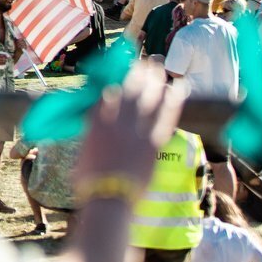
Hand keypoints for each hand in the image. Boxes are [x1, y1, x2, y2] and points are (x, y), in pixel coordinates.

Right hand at [72, 61, 182, 194]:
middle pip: (129, 90)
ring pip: (147, 98)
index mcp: (95, 121)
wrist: (110, 199)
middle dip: (137, 74)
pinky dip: (173, 100)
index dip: (115, 76)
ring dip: (154, 80)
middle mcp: (116, 121)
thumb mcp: (83, 151)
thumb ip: (92, 134)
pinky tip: (179, 88)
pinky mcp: (153, 142)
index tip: (121, 67)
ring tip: (159, 68)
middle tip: (144, 62)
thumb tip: (96, 123)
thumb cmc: (89, 181)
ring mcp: (136, 131)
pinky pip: (166, 116)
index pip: (106, 91)